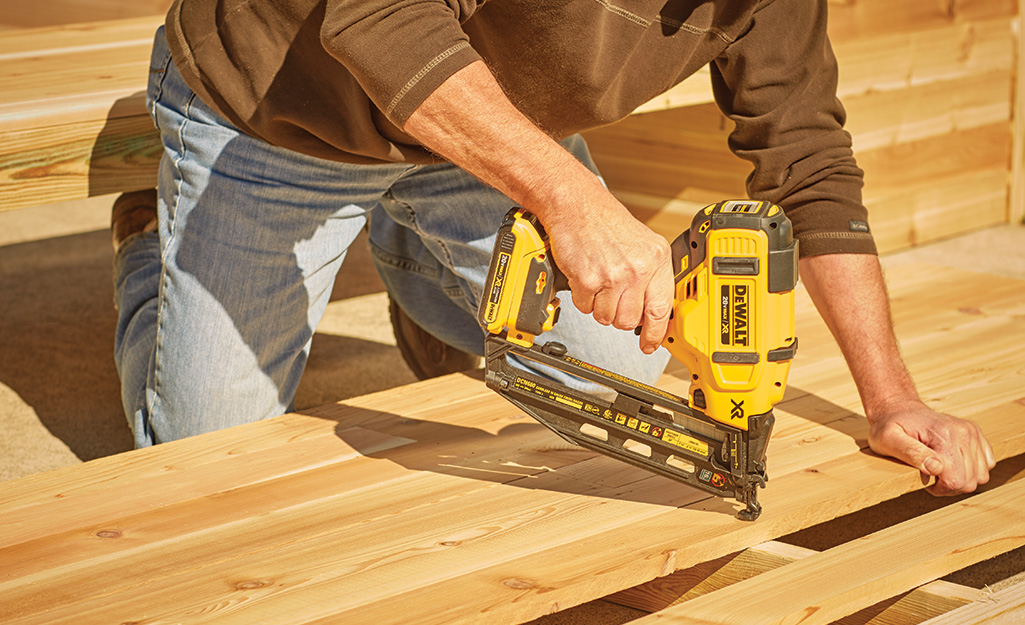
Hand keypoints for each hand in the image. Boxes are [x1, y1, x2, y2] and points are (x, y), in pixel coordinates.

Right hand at [400, 60, 673, 352]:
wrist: (575, 203)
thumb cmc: (604, 222)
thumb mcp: (641, 245)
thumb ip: (650, 276)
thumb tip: (651, 312)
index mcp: (657, 259)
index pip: (661, 309)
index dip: (655, 333)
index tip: (650, 345)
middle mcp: (638, 268)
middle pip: (629, 320)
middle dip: (617, 316)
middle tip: (611, 299)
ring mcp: (613, 275)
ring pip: (606, 318)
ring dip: (598, 306)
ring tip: (596, 282)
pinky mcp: (588, 279)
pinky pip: (585, 307)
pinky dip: (581, 297)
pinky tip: (583, 276)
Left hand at [867, 399, 995, 494]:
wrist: (898, 409)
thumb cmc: (889, 426)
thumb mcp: (888, 439)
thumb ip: (911, 453)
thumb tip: (935, 467)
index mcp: (944, 434)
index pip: (956, 480)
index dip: (940, 489)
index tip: (924, 480)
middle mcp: (963, 432)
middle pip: (970, 481)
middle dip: (949, 486)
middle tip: (930, 476)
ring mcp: (972, 432)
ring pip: (981, 476)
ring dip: (961, 479)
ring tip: (940, 470)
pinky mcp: (976, 435)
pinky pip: (986, 464)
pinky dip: (972, 470)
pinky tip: (952, 464)